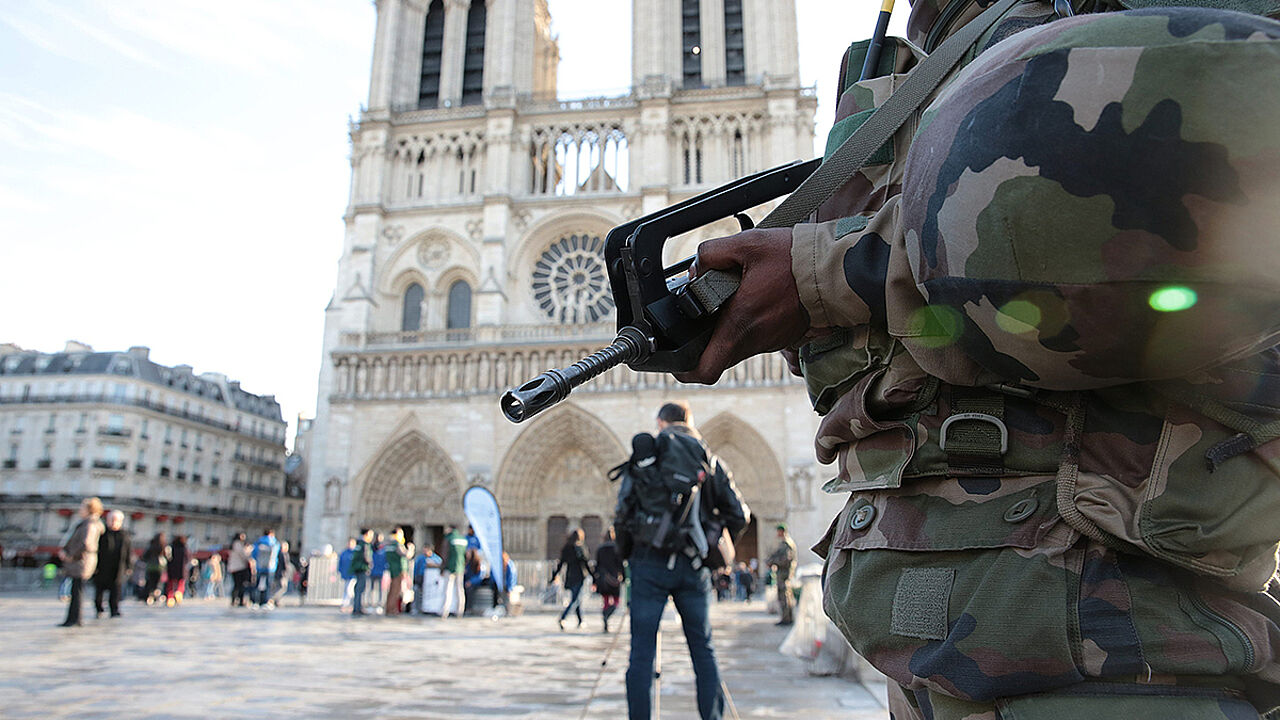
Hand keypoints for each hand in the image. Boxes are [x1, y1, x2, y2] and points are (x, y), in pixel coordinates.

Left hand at [674, 228, 809, 383]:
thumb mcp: (747, 244)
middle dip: (701, 344)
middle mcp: (755, 340)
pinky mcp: (783, 336)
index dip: (682, 369)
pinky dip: (746, 325)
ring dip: (726, 331)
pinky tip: (749, 300)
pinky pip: (756, 338)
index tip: (673, 358)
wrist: (838, 270)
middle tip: (696, 321)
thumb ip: (712, 254)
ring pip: (736, 347)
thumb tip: (695, 270)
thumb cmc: (795, 260)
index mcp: (740, 324)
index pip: (704, 369)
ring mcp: (771, 342)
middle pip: (717, 358)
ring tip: (726, 302)